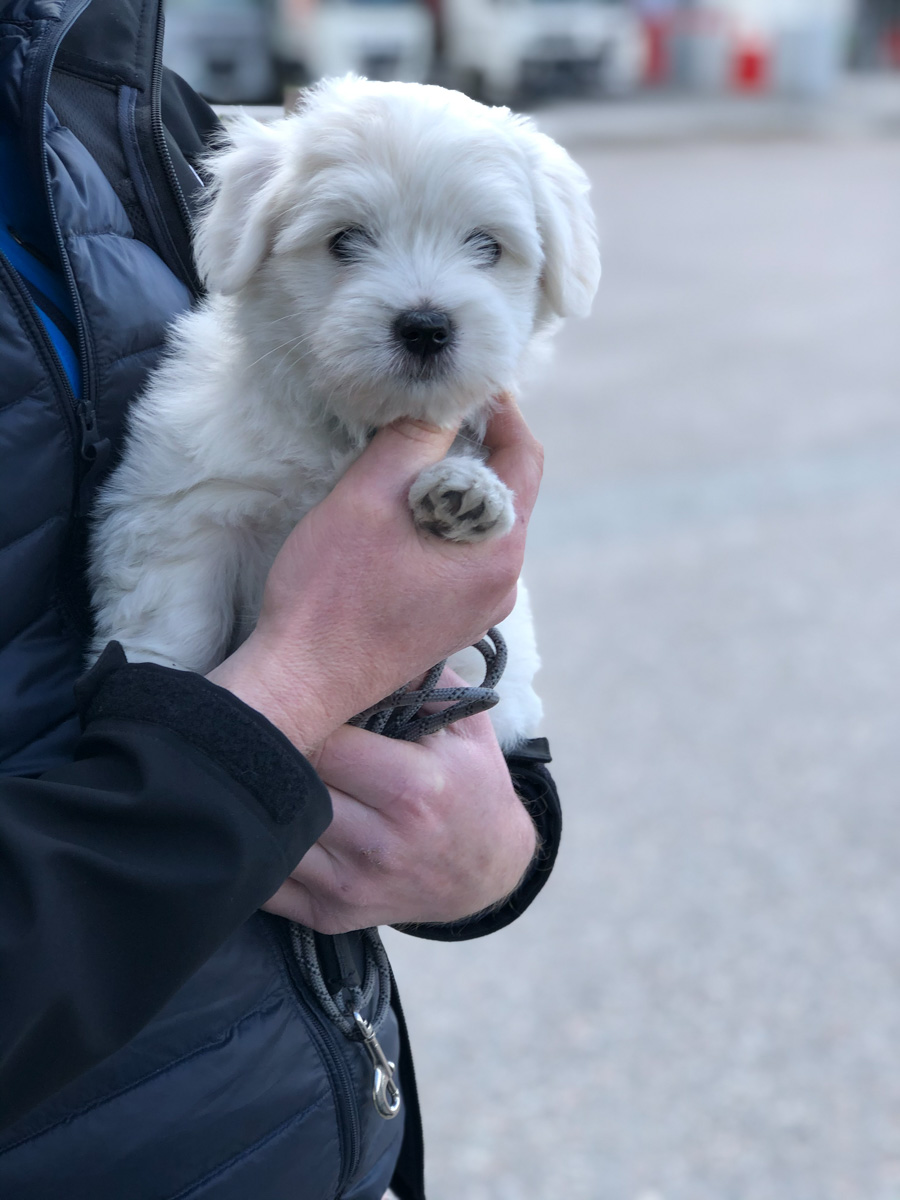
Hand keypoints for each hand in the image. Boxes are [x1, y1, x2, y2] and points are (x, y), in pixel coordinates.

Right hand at [209, 393, 541, 756]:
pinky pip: (461, 557)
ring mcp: (478, 608)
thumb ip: (413, 440)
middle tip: (427, 417)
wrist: (301, 681)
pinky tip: (398, 518)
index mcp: (497, 552)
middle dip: (473, 448)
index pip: (525, 460)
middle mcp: (501, 584)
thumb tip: (444, 406)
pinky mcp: (450, 622)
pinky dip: (440, 525)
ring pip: (480, 526)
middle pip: (505, 493)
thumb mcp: (367, 498)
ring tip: (404, 466)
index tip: (468, 385)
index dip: (502, 412)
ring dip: (452, 488)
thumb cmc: (329, 594)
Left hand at [262, 694, 537, 932]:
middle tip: (256, 726)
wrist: (488, 868)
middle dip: (272, 751)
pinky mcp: (333, 916)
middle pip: (293, 784)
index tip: (290, 698)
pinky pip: (268, 883)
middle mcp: (383, 843)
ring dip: (260, 797)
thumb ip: (420, 679)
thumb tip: (360, 641)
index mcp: (414, 788)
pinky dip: (254, 848)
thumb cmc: (471, 782)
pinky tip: (257, 817)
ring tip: (252, 767)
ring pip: (274, 831)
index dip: (303, 715)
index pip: (325, 741)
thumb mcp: (466, 724)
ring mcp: (354, 885)